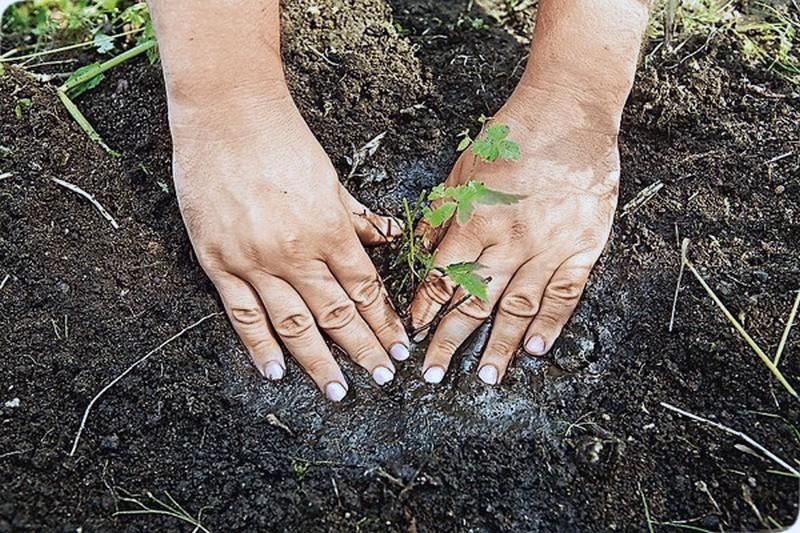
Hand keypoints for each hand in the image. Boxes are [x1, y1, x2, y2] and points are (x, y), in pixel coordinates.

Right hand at [171, 86, 409, 400]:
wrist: (225, 116)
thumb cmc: (282, 140)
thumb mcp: (330, 177)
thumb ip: (357, 216)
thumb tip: (387, 236)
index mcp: (330, 230)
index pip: (366, 289)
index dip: (386, 322)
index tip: (400, 346)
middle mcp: (297, 253)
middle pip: (338, 314)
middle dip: (366, 350)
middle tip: (384, 378)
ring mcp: (256, 261)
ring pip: (295, 324)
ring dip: (321, 362)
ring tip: (340, 391)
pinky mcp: (220, 262)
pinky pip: (243, 314)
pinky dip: (260, 346)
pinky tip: (276, 372)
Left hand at [410, 85, 619, 384]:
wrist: (569, 114)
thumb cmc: (510, 138)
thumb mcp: (462, 171)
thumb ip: (441, 215)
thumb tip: (416, 251)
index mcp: (475, 220)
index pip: (443, 276)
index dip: (425, 309)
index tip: (413, 335)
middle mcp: (509, 240)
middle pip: (475, 301)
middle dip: (451, 341)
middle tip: (435, 375)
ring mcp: (549, 246)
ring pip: (519, 306)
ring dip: (500, 345)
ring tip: (486, 377)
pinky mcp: (583, 246)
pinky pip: (564, 293)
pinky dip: (551, 322)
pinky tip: (536, 349)